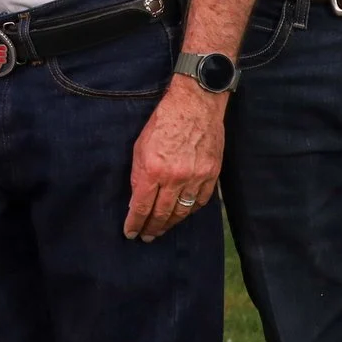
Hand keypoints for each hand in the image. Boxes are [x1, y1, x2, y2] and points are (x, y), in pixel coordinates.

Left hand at [125, 79, 225, 241]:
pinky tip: (182, 215)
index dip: (135, 223)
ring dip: (170, 224)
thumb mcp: (140, 146)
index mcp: (153, 170)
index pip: (141, 207)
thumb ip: (138, 174)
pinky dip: (190, 211)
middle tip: (146, 237)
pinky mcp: (211, 174)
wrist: (195, 105)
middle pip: (162, 214)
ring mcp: (196, 177)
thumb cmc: (163, 121)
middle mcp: (175, 178)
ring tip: (162, 230)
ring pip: (182, 211)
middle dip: (152, 228)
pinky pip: (200, 201)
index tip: (130, 233)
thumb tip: (137, 199)